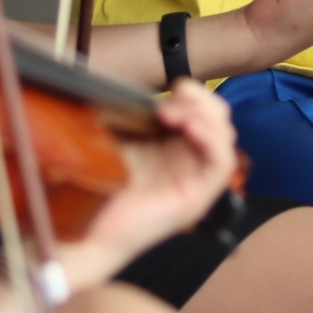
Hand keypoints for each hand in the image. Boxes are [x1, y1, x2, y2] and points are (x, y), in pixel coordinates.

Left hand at [52, 81, 237, 292]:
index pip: (202, 108)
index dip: (191, 93)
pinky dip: (212, 140)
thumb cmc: (99, 187)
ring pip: (225, 136)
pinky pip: (221, 163)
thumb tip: (131, 86)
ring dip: (204, 117)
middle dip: (199, 100)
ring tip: (173, 116)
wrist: (87, 227)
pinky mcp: (197, 198)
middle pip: (218, 117)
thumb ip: (131, 113)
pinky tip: (190, 129)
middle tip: (169, 103)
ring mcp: (196, 180)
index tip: (167, 90)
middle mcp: (190, 160)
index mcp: (174, 145)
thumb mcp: (117, 138)